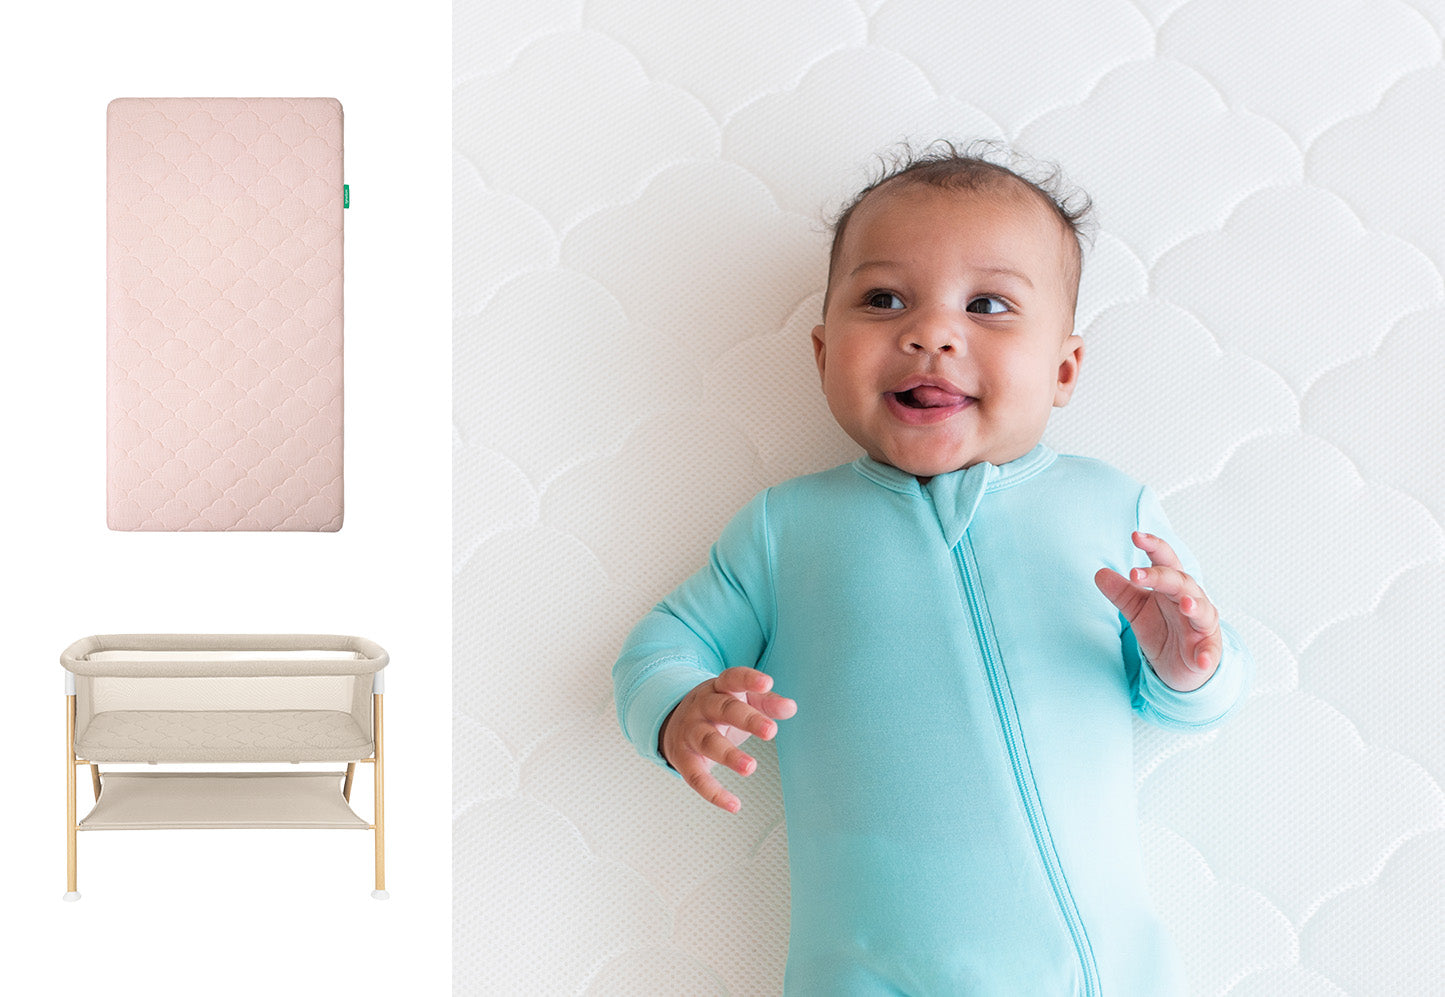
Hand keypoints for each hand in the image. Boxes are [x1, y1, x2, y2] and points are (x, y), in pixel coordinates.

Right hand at [660, 666, 796, 812]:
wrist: (672, 723)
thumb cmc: (718, 711)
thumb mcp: (741, 700)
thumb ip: (767, 703)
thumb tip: (791, 707)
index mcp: (719, 688)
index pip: (733, 678)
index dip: (749, 679)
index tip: (767, 683)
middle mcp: (702, 706)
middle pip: (724, 709)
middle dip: (747, 720)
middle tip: (771, 732)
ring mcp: (690, 731)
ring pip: (709, 742)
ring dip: (729, 755)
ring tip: (751, 767)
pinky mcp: (683, 758)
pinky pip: (696, 776)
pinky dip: (713, 792)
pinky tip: (734, 805)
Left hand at [1094, 531, 1221, 691]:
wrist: (1179, 665)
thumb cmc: (1162, 628)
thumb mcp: (1137, 610)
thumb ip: (1122, 592)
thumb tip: (1099, 573)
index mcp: (1172, 586)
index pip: (1165, 560)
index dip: (1153, 546)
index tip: (1135, 536)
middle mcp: (1191, 600)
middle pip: (1180, 582)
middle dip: (1161, 576)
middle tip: (1135, 574)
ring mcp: (1202, 625)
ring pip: (1202, 611)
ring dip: (1195, 606)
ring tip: (1185, 604)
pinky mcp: (1207, 650)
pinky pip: (1209, 653)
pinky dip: (1207, 656)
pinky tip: (1202, 661)